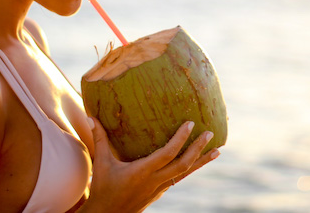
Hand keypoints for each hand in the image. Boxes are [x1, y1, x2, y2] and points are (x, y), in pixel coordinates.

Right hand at [80, 117, 219, 212]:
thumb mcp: (101, 163)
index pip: (167, 154)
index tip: (191, 124)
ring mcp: (159, 188)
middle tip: (210, 133)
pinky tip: (198, 160)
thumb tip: (92, 117)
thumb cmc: (103, 188)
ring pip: (185, 174)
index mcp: (143, 172)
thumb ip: (100, 139)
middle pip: (183, 165)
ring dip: (201, 161)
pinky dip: (191, 168)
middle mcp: (155, 181)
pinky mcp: (160, 192)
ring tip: (217, 149)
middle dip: (198, 149)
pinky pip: (179, 178)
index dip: (180, 139)